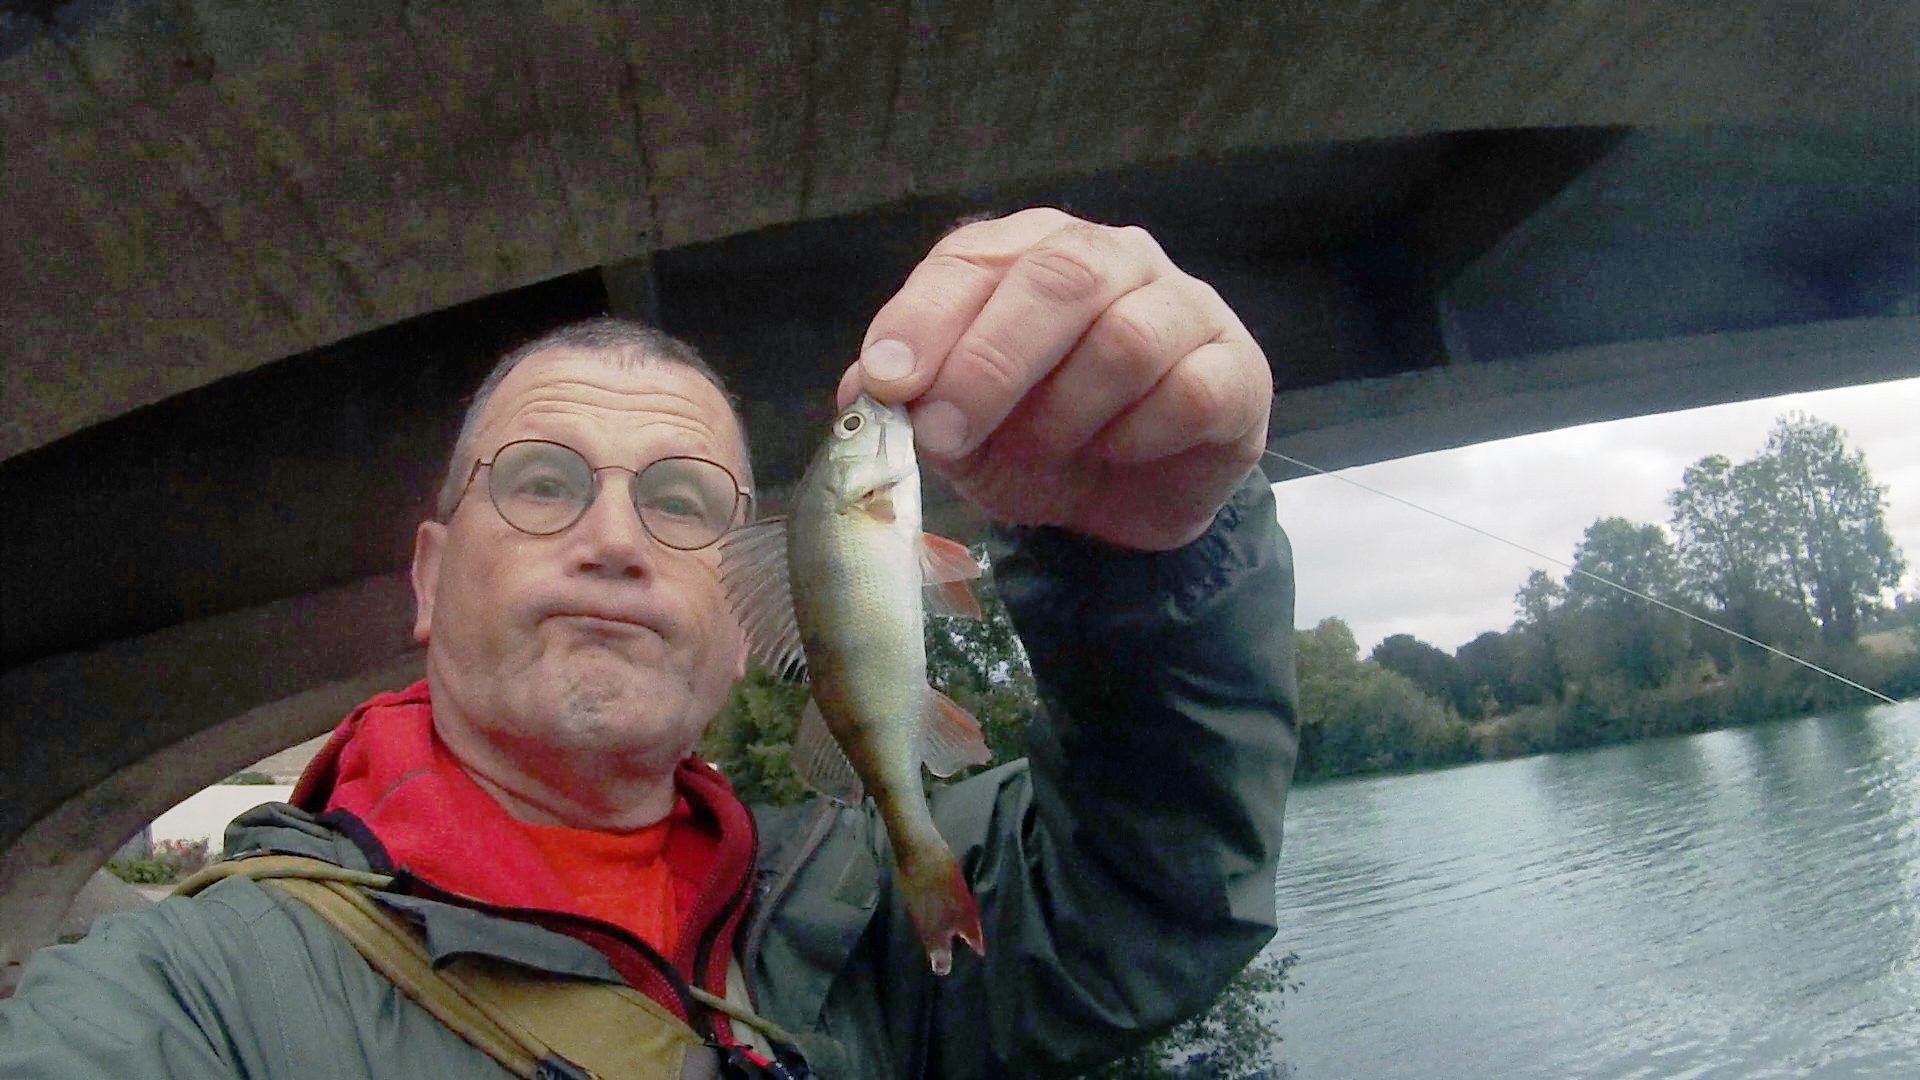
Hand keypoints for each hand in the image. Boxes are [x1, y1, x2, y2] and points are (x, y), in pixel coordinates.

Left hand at [837, 208, 1270, 550]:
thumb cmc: (1039, 440)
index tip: (889, 383)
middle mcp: (1110, 259)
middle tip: (948, 435)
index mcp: (1028, 253)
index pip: (972, 259)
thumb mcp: (959, 430)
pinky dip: (1136, 436)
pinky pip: (1188, 393)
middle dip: (989, 364)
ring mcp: (1182, 305)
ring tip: (1041, 454)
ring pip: (1125, 339)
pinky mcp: (1235, 368)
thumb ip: (911, 402)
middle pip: (1057, 278)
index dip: (923, 319)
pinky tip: (1115, 455)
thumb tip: (864, 389)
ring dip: (1065, 413)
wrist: (1128, 500)